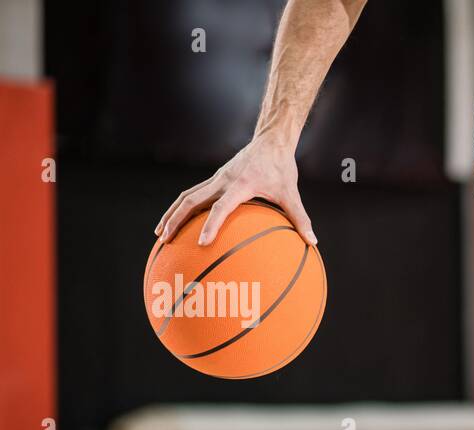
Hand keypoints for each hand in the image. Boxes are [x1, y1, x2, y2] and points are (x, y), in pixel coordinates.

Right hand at [155, 136, 315, 246]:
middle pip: (191, 200)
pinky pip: (193, 194)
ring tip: (160, 234)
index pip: (221, 208)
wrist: (271, 142)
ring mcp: (215, 179)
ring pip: (186, 196)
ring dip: (172, 214)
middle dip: (176, 220)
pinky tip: (176, 223)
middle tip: (165, 239)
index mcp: (239, 185)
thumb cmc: (281, 169)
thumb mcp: (292, 194)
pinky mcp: (214, 180)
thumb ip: (301, 219)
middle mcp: (222, 181)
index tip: (202, 243)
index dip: (211, 225)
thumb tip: (313, 242)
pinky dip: (181, 208)